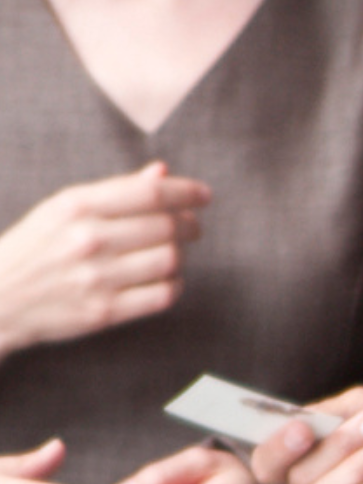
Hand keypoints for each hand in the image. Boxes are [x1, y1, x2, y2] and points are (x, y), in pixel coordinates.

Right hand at [0, 164, 206, 358]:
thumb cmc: (37, 246)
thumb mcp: (64, 208)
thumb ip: (116, 191)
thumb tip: (163, 173)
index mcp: (76, 206)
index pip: (150, 193)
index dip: (186, 193)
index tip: (204, 196)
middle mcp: (88, 239)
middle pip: (167, 227)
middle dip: (189, 224)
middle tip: (190, 226)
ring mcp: (97, 277)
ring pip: (170, 260)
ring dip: (180, 254)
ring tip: (170, 251)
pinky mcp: (105, 311)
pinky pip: (164, 295)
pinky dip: (174, 284)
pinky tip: (164, 277)